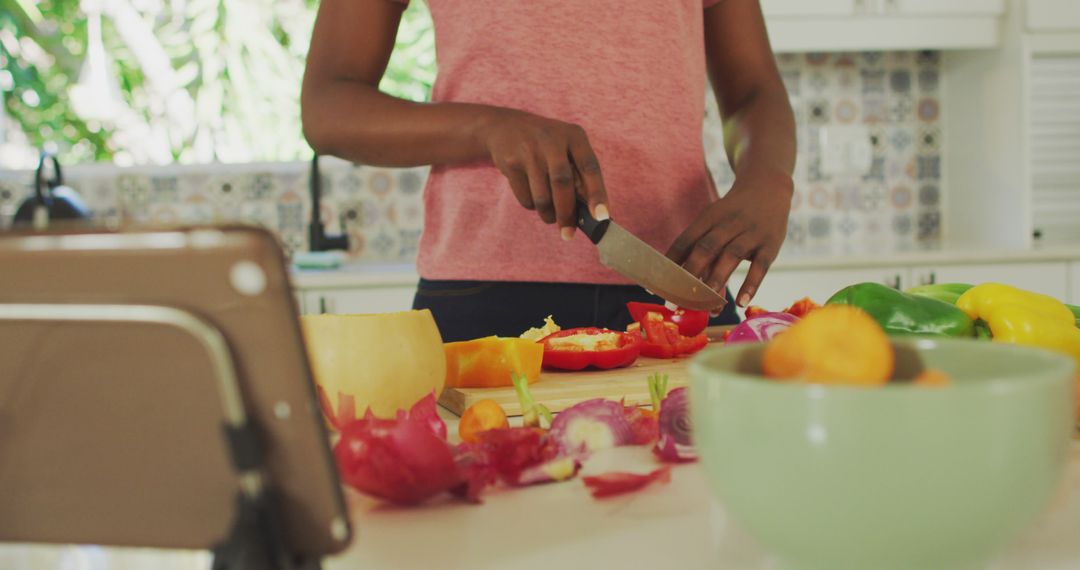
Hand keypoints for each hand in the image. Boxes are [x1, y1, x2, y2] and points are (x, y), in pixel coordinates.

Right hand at [479, 109, 608, 238]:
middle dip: (567, 213)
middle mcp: (552, 139)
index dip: (597, 193)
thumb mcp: (567, 149)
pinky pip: (525, 198)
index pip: (590, 167)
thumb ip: (580, 176)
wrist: (506, 127)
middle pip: (562, 183)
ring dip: (548, 214)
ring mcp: (529, 150)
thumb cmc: (548, 147)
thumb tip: (592, 214)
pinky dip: (532, 206)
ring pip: (542, 196)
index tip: (601, 217)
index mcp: (574, 135)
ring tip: (551, 215)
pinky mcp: (510, 162)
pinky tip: (533, 195)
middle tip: (568, 234)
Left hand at [666, 170, 792, 307]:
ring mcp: (751, 232)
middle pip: (706, 248)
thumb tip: (680, 280)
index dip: (670, 264)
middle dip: (691, 274)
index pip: (685, 241)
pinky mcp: (771, 244)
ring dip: (718, 281)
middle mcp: (728, 223)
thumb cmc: (734, 214)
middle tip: (680, 300)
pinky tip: (740, 302)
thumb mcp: (714, 221)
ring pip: (731, 256)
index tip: (658, 286)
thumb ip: (700, 247)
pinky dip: (750, 285)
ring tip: (710, 307)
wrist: (768, 187)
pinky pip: (760, 266)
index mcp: (708, 217)